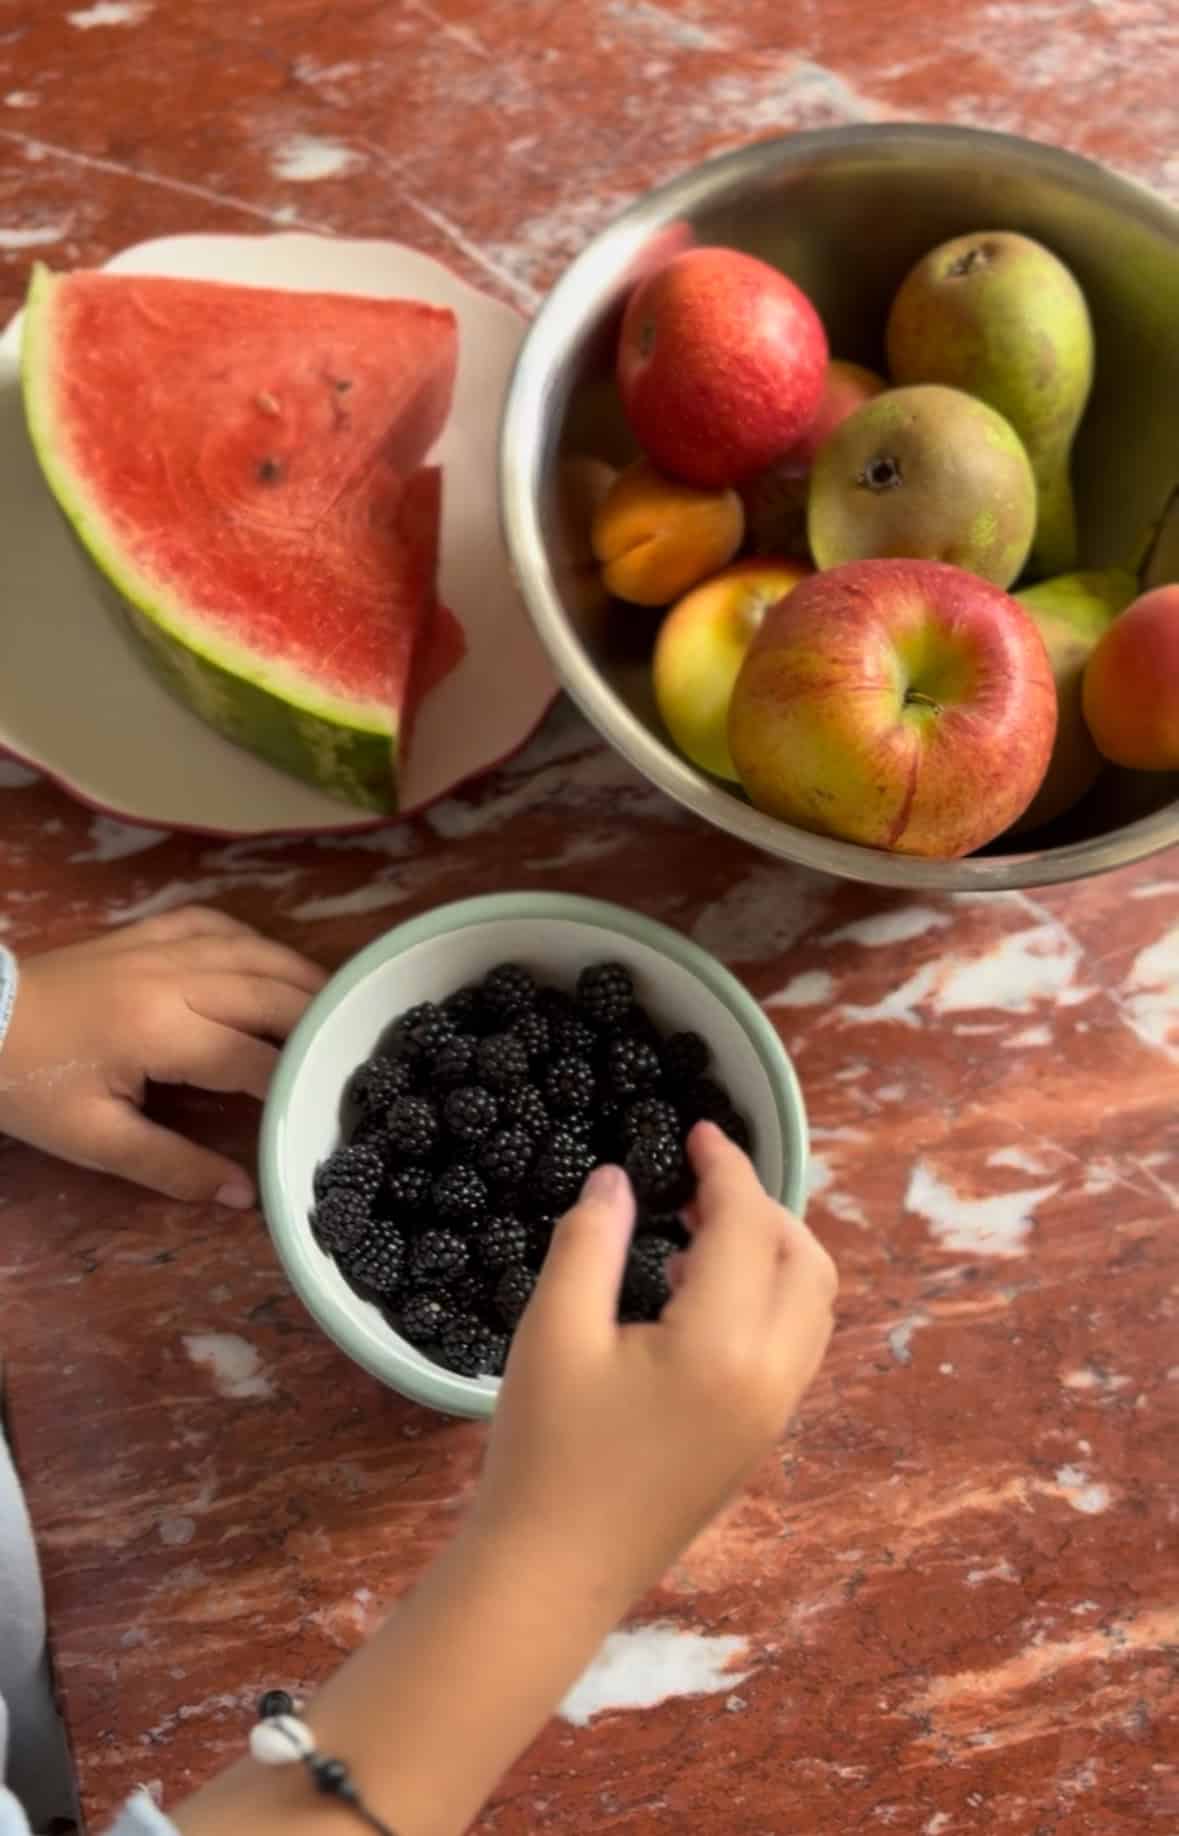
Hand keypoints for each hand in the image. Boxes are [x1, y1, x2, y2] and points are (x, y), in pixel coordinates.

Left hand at [0, 906, 324, 1206]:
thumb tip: (243, 1197)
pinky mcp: (145, 932)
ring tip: (339, 1006)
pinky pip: (219, 924)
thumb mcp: (94, 1140)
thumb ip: (173, 1167)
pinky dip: (256, 942)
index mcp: (161, 1029)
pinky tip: (273, 962)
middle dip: (319, 1021)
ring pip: (255, 950)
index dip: (295, 1085)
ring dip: (302, 976)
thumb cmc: (29, 1086)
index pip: (253, 1059)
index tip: (330, 1107)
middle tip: (358, 1047)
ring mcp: (160, 945)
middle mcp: (173, 976)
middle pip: (271, 993)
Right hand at [475, 1122, 836, 1606]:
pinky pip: (794, 1346)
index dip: (726, 1169)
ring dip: (774, 1254)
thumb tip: (620, 1178)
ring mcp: (773, 1416)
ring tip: (695, 1237)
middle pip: (808, 1263)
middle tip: (695, 1185)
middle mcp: (772, 1378)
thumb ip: (592, 1242)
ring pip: (812, 1308)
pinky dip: (769, 1299)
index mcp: (725, 1345)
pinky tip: (696, 1298)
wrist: (550, 1575)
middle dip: (762, 1209)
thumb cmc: (545, 1450)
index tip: (697, 1129)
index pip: (750, 1227)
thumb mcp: (554, 1331)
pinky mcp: (758, 1441)